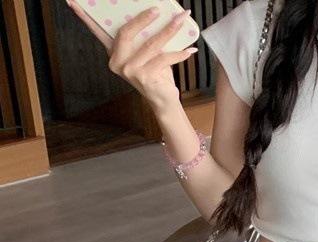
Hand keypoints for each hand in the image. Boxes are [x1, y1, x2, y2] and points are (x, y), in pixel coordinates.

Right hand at [65, 2, 195, 112]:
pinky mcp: (145, 78)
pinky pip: (163, 59)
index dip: (84, 16)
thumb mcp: (147, 52)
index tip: (72, 1)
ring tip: (181, 19)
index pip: (97, 31)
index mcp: (114, 52)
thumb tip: (154, 11)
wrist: (164, 101)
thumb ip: (144, 36)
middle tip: (158, 8)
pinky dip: (179, 53)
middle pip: (126, 32)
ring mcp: (130, 71)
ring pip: (150, 44)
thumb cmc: (155, 73)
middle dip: (144, 17)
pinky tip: (190, 49)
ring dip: (169, 30)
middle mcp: (118, 62)